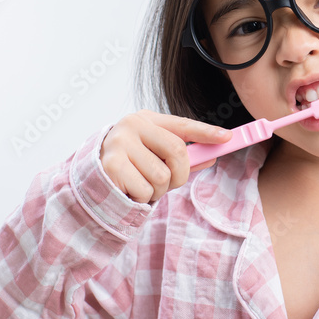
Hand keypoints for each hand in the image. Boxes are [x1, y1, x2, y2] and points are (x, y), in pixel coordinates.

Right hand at [99, 110, 231, 203]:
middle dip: (181, 174)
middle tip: (170, 182)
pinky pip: (146, 190)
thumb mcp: (157, 158)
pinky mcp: (112, 165)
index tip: (227, 138)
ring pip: (162, 175)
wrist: (90, 179)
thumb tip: (211, 157)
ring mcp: (120, 143)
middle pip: (178, 151)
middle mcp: (132, 125)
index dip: (206, 132)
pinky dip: (143, 198)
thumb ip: (183, 158)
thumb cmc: (130, 167)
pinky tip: (129, 191)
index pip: (182, 124)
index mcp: (146, 119)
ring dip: (158, 190)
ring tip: (141, 185)